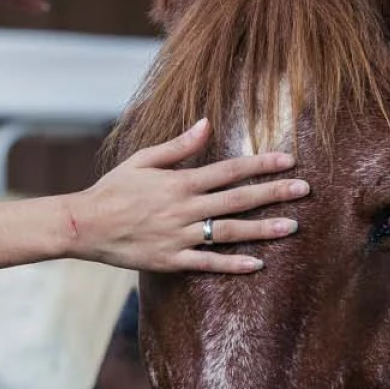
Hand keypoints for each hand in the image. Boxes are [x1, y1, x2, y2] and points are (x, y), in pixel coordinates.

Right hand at [69, 118, 306, 273]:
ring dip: (262, 229)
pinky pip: (208, 264)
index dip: (260, 165)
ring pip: (228, 232)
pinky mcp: (171, 260)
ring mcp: (179, 237)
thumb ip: (178, 146)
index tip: (288, 161)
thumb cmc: (112, 190)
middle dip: (273, 194)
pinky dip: (233, 264)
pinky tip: (258, 263)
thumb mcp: (142, 160)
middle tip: (305, 191)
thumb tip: (207, 124)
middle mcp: (184, 209)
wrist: (84, 226)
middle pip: (237, 200)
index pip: (229, 171)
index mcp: (179, 182)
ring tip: (292, 226)